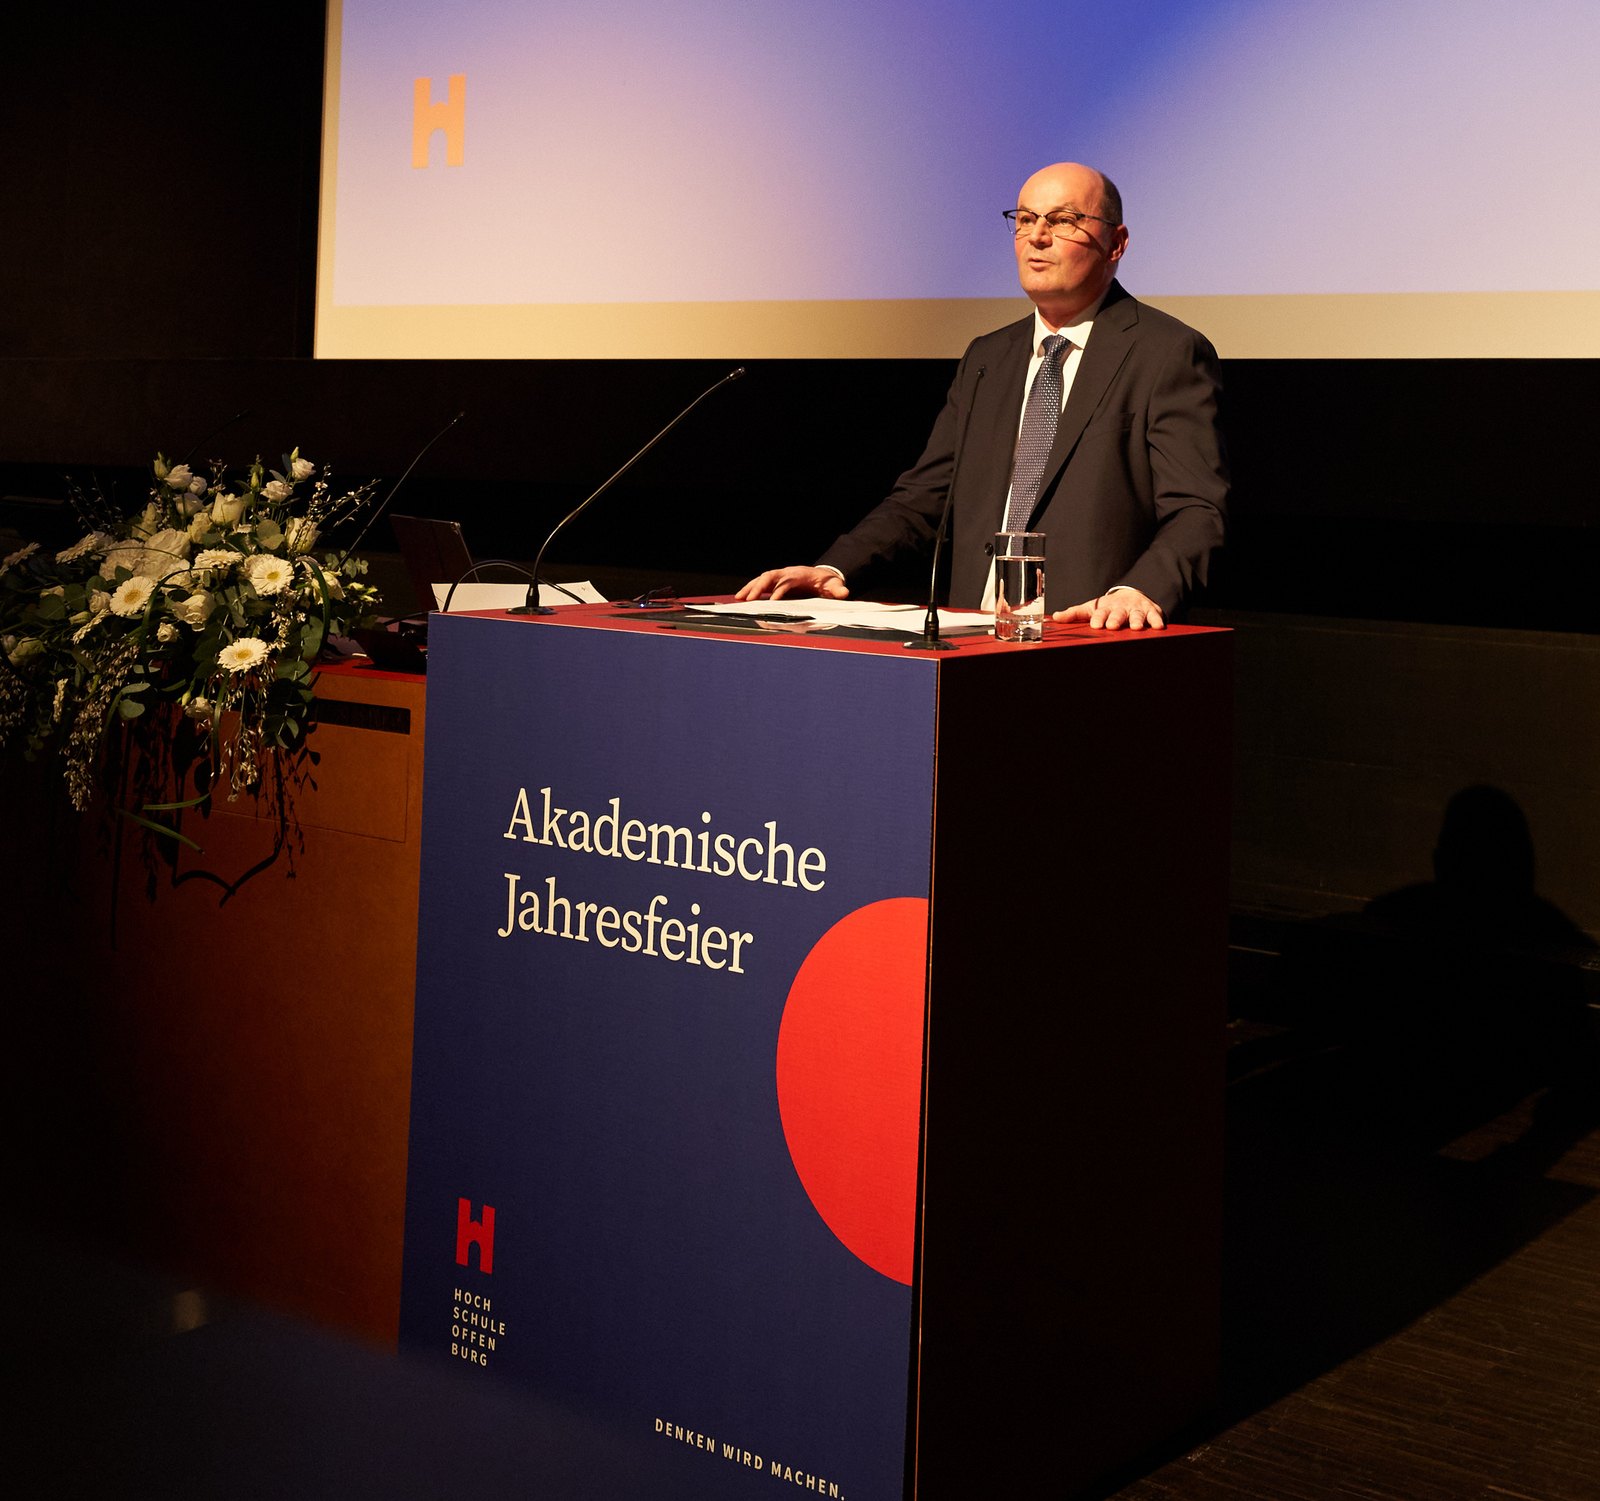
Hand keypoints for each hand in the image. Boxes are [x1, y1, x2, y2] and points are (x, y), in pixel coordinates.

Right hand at [734, 566, 849, 601]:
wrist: (822, 576)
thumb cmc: (827, 583)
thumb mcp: (834, 586)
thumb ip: (838, 589)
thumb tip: (845, 592)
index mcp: (800, 575)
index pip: (787, 581)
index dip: (780, 590)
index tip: (772, 602)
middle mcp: (787, 573)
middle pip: (770, 576)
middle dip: (758, 587)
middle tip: (749, 600)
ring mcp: (781, 576)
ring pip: (762, 579)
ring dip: (750, 588)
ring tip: (739, 599)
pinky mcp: (776, 582)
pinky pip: (761, 584)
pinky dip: (751, 590)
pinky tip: (741, 598)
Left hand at [1052, 588, 1164, 630]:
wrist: (1132, 596)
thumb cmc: (1108, 608)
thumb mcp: (1091, 608)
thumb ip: (1074, 614)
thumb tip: (1054, 617)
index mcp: (1105, 608)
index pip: (1100, 613)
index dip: (1098, 618)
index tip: (1095, 624)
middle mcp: (1121, 608)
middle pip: (1118, 614)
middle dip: (1116, 619)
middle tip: (1113, 626)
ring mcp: (1137, 609)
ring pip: (1137, 615)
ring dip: (1137, 621)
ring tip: (1136, 628)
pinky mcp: (1152, 612)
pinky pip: (1155, 616)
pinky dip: (1157, 620)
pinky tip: (1158, 626)